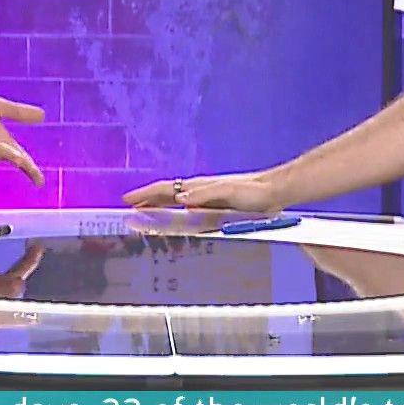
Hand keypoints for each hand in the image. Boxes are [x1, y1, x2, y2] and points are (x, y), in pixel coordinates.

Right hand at [123, 172, 280, 212]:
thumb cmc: (255, 193)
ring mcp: (208, 197)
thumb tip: (180, 197)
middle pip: (168, 193)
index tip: (128, 199)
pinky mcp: (217, 206)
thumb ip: (205, 195)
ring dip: (160, 206)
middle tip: (130, 207)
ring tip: (146, 212)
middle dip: (147, 199)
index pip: (167, 189)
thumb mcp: (229, 193)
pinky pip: (189, 209)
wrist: (275, 191)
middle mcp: (202, 190)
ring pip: (177, 200)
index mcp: (201, 187)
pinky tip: (178, 217)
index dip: (146, 194)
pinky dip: (176, 212)